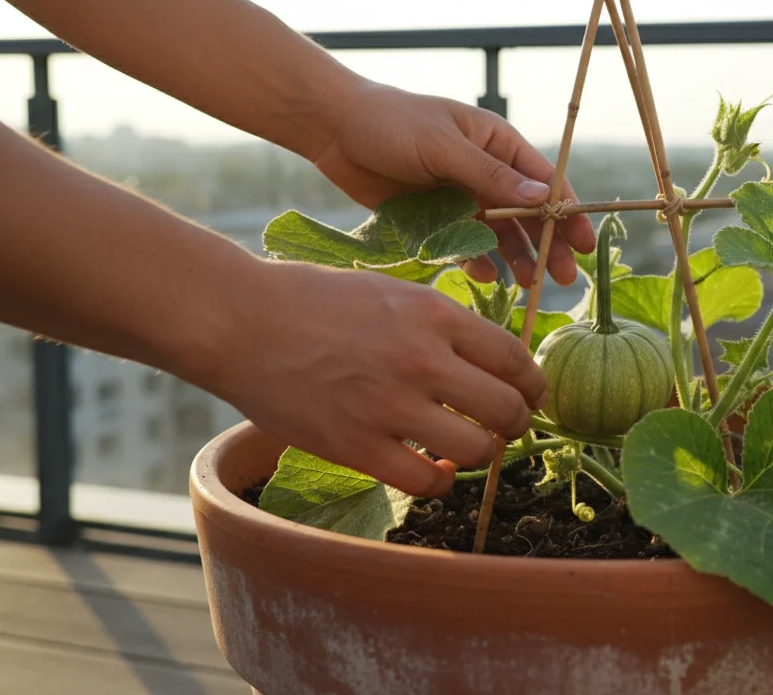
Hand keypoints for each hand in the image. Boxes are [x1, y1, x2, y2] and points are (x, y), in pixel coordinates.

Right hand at [216, 260, 547, 497]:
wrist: (241, 321)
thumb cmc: (314, 301)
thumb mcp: (392, 291)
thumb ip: (440, 324)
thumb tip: (489, 359)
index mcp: (435, 314)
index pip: (515, 359)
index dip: (531, 385)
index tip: (528, 396)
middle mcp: (422, 359)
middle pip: (508, 409)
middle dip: (515, 423)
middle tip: (504, 428)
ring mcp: (390, 405)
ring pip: (477, 450)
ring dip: (480, 455)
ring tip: (464, 448)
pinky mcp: (357, 446)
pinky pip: (426, 481)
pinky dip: (438, 480)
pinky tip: (431, 467)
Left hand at [311, 78, 596, 286]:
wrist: (335, 130)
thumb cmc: (391, 123)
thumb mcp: (442, 146)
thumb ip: (490, 176)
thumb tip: (542, 198)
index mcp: (498, 143)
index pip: (545, 181)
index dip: (567, 212)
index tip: (583, 244)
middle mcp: (487, 171)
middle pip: (529, 214)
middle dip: (548, 244)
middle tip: (562, 278)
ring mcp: (463, 196)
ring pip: (501, 233)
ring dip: (517, 258)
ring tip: (527, 285)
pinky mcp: (437, 218)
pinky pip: (465, 244)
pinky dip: (476, 260)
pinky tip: (483, 276)